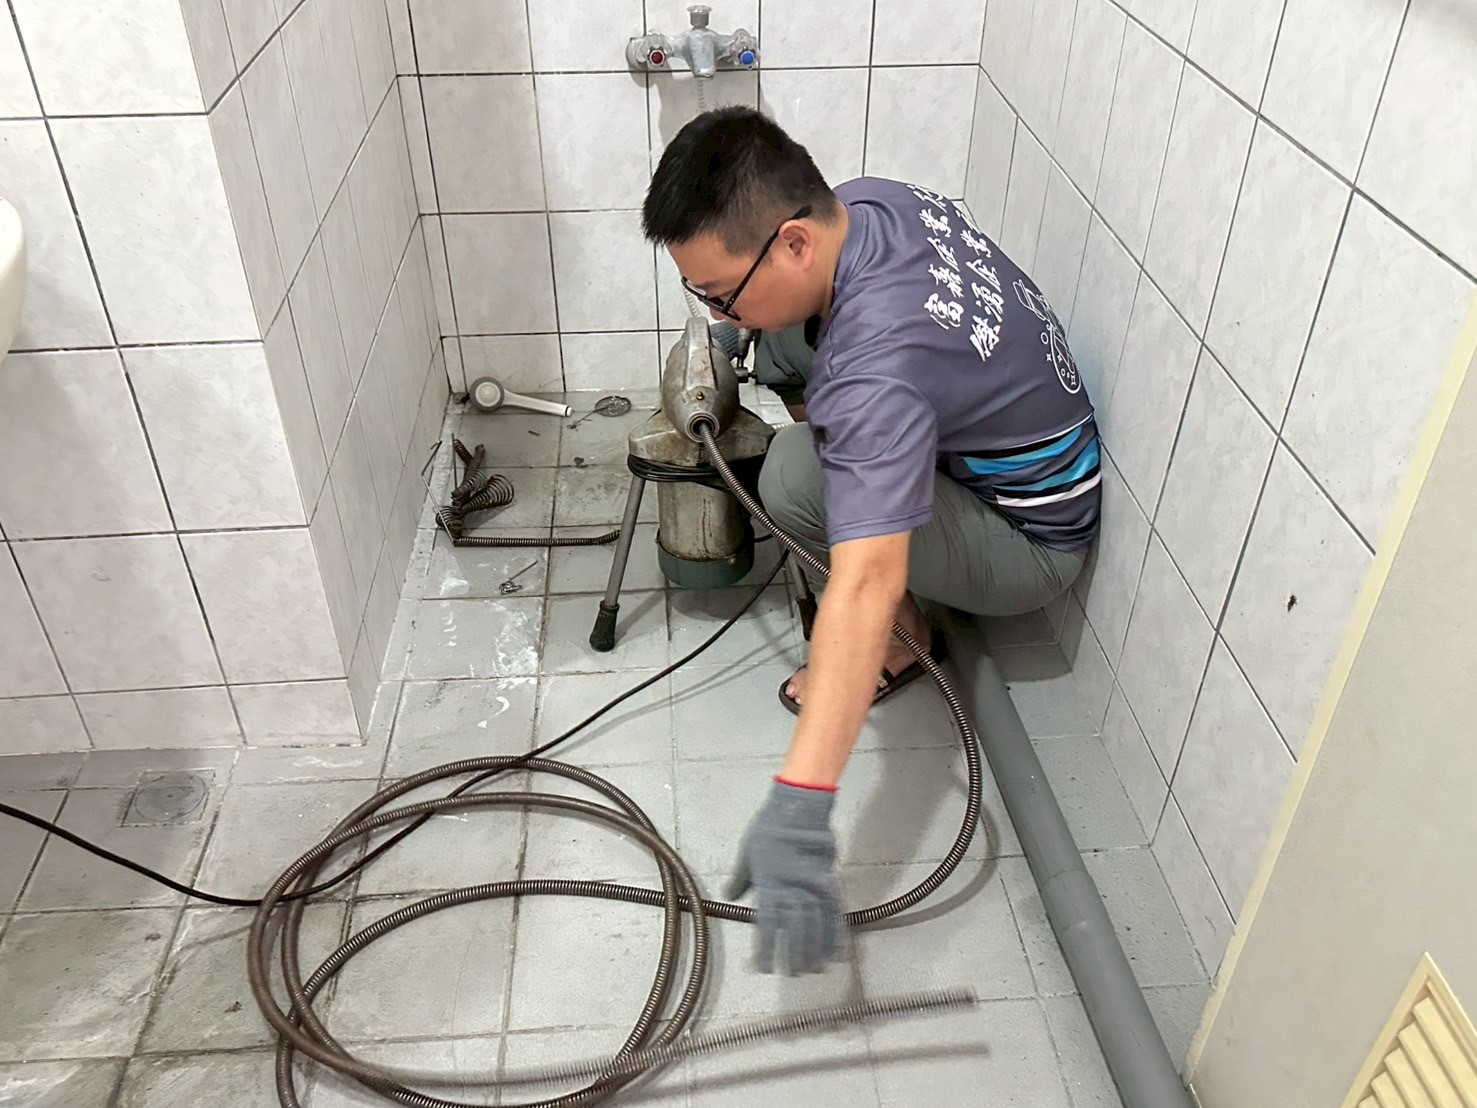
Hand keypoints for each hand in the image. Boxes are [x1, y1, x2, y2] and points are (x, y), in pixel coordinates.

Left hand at [723, 779, 844, 974]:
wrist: (798, 808)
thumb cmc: (768, 829)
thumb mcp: (746, 853)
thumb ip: (740, 879)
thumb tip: (730, 897)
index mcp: (768, 886)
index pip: (767, 927)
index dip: (765, 950)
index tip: (763, 968)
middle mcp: (792, 891)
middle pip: (795, 932)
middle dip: (794, 957)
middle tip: (793, 974)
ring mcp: (813, 888)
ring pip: (816, 927)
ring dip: (815, 952)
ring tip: (814, 970)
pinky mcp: (830, 882)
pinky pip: (836, 914)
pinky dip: (836, 935)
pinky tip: (837, 952)